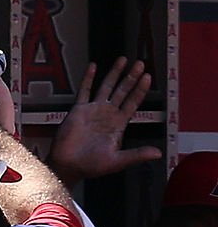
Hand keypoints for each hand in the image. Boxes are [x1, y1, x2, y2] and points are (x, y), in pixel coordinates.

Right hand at [47, 57, 161, 187]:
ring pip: (106, 87)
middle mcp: (107, 115)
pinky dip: (88, 78)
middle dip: (131, 77)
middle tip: (140, 63)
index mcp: (118, 125)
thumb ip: (136, 155)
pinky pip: (84, 91)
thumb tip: (158, 154)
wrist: (67, 166)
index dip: (140, 90)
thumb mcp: (117, 161)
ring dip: (114, 74)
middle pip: (122, 91)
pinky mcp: (78, 110)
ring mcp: (93, 111)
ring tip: (123, 59)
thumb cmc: (90, 166)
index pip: (132, 103)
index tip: (147, 76)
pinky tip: (93, 66)